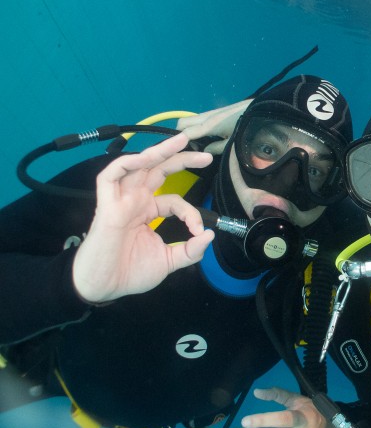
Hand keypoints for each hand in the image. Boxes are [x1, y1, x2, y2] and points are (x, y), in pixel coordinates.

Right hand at [72, 133, 214, 302]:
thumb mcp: (169, 261)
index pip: (175, 201)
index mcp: (148, 211)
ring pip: (138, 165)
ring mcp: (121, 200)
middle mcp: (136, 200)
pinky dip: (126, 164)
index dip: (191, 213)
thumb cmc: (130, 273)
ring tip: (181, 140)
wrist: (104, 287)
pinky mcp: (106, 204)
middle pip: (159, 170)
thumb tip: (210, 235)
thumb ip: (190, 250)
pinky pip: (111, 176)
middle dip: (182, 159)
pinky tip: (143, 158)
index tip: (199, 231)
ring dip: (159, 151)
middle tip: (206, 156)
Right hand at [176, 99, 251, 154]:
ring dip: (188, 130)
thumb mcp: (233, 142)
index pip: (185, 133)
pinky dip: (196, 127)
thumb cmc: (248, 128)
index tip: (180, 154)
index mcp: (209, 125)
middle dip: (179, 134)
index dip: (180, 144)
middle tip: (186, 148)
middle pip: (182, 122)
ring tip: (195, 145)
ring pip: (190, 119)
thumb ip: (216, 148)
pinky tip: (205, 137)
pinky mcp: (216, 111)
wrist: (261, 110)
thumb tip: (203, 152)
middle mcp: (206, 117)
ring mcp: (211, 113)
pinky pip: (199, 119)